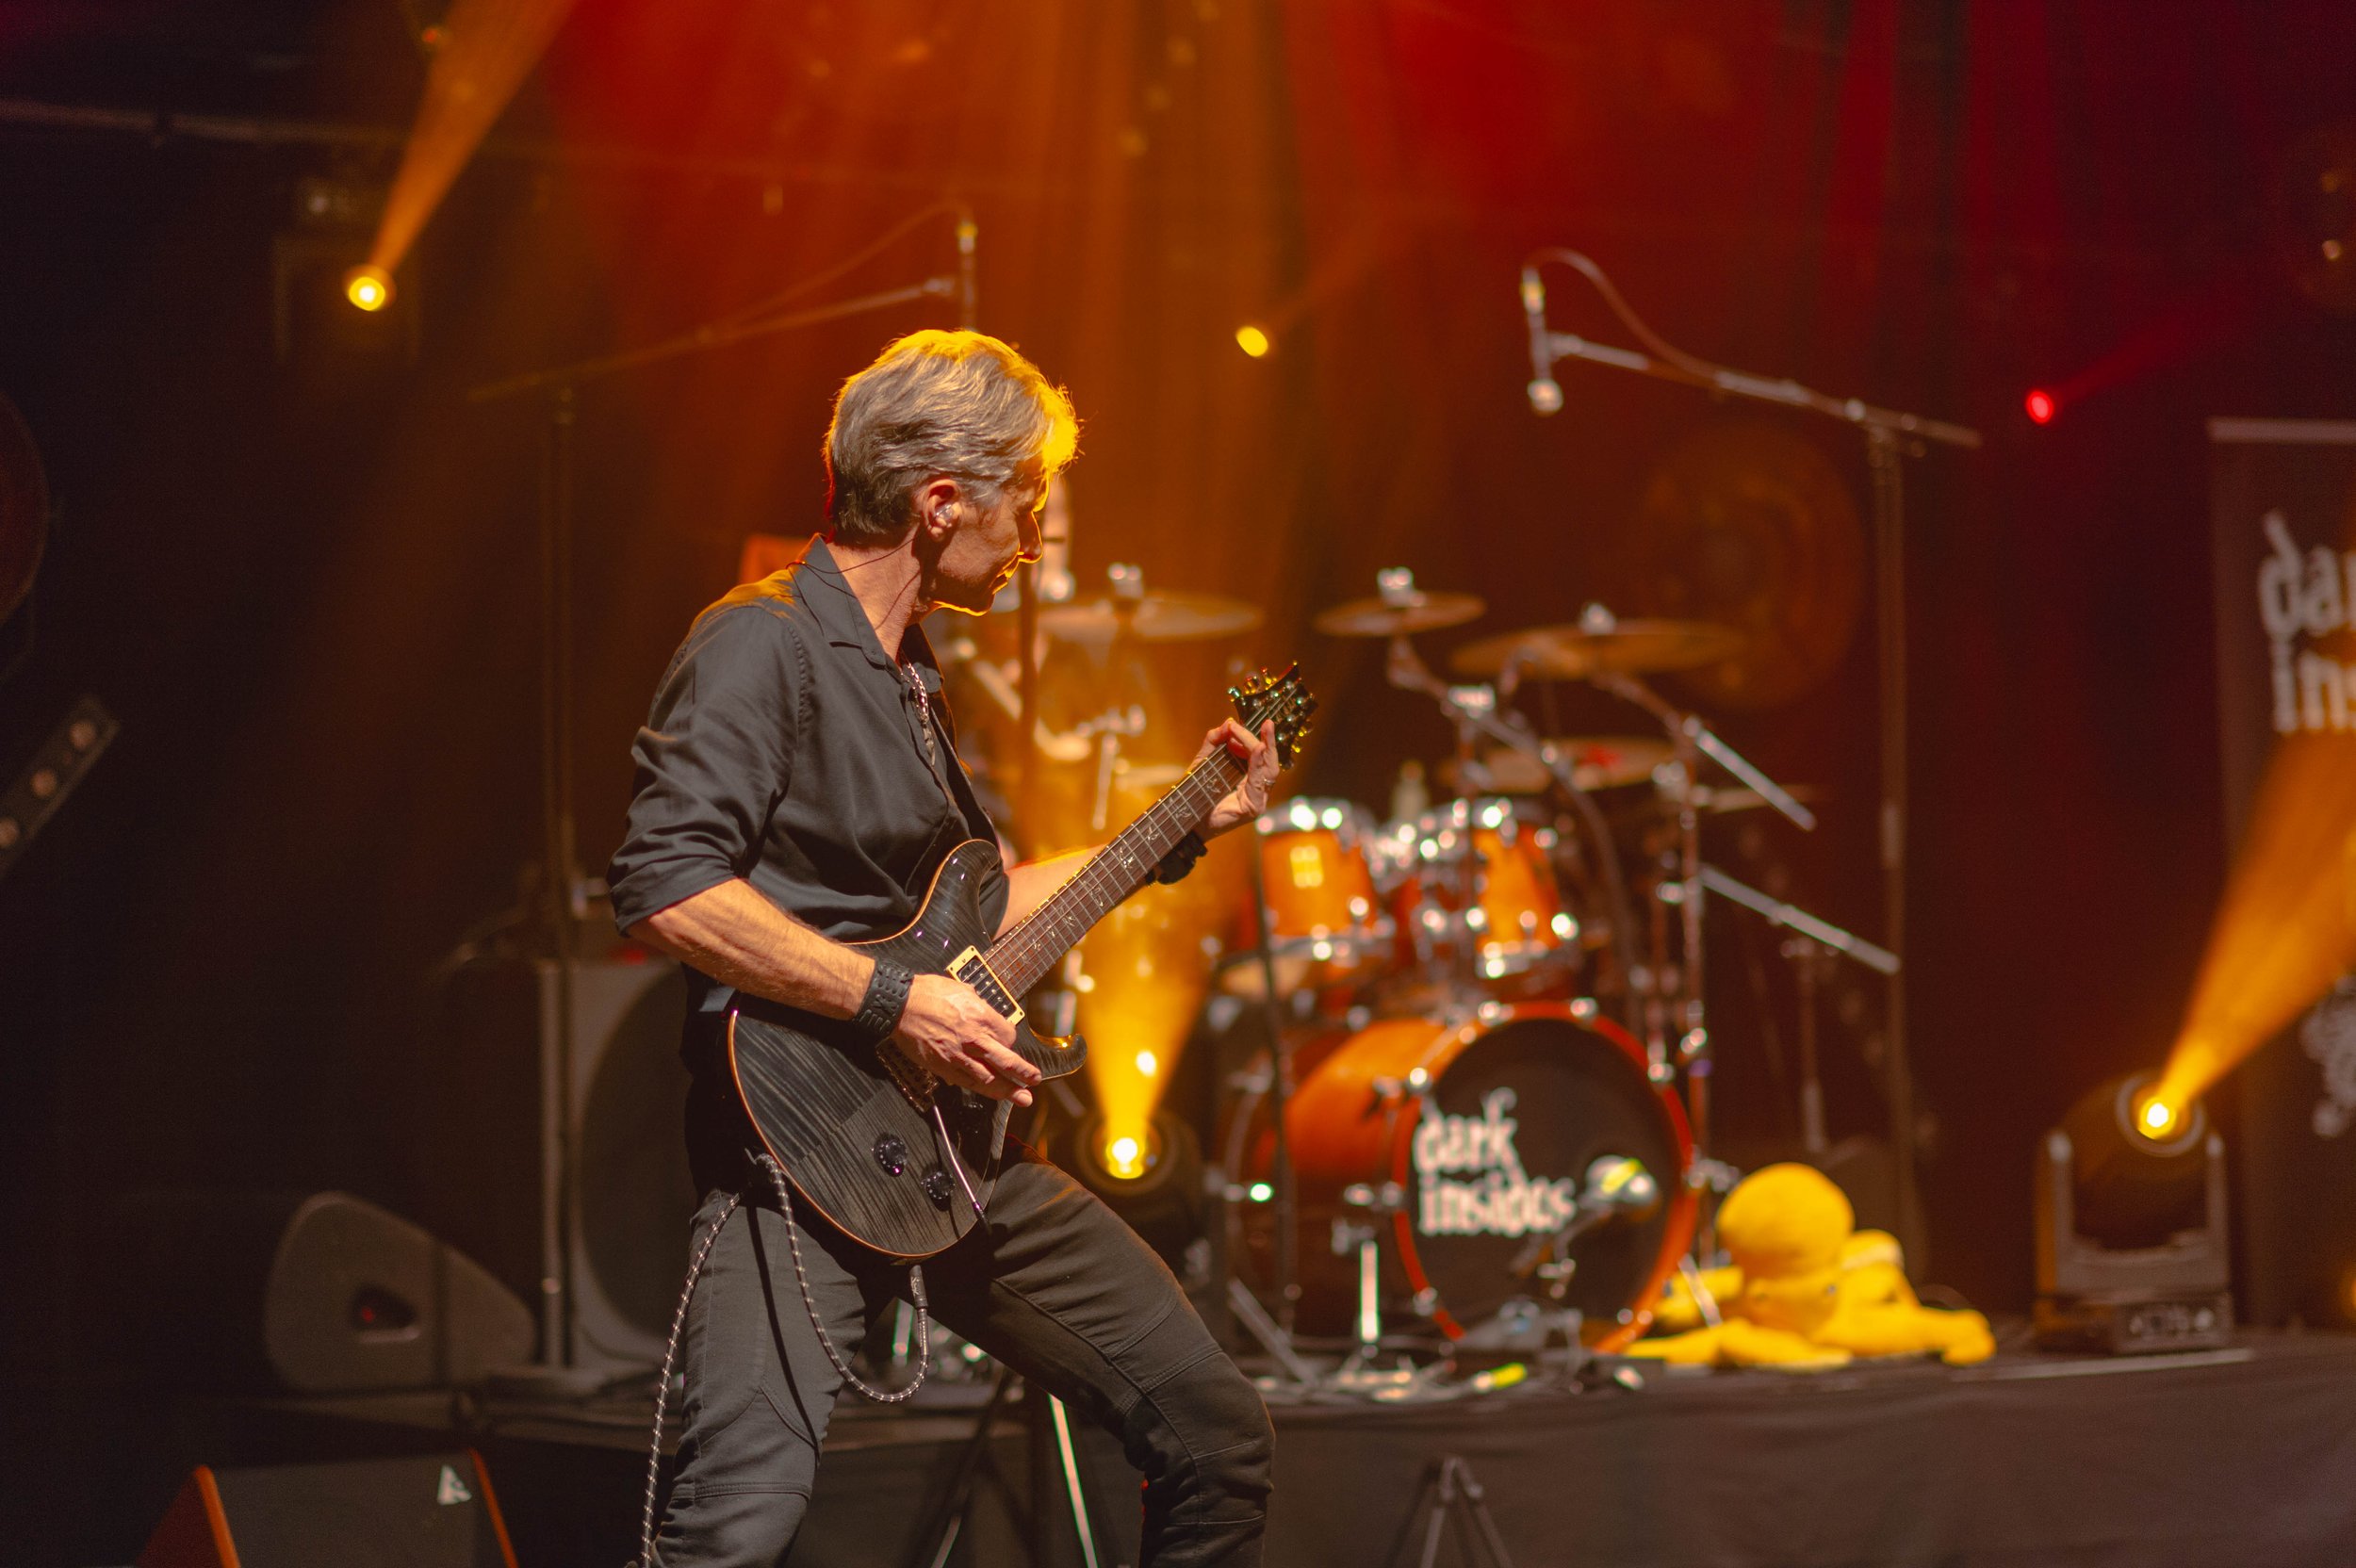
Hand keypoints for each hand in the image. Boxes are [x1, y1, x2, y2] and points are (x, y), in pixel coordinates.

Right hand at [892, 971, 1035, 1106]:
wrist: (899, 1006)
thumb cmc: (927, 993)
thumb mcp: (960, 989)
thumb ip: (977, 1003)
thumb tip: (983, 1009)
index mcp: (981, 1016)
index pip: (1008, 1036)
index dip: (1010, 1040)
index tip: (1008, 1042)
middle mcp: (974, 1039)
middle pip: (1006, 1061)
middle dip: (1024, 1073)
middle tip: (1034, 1081)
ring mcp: (959, 1056)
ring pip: (989, 1078)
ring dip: (1008, 1091)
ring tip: (1022, 1098)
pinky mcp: (944, 1067)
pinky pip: (967, 1082)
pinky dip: (981, 1089)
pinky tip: (991, 1094)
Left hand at [1198, 718, 1278, 836]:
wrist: (1184, 819)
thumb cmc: (1194, 793)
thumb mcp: (1203, 761)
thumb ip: (1214, 741)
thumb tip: (1228, 722)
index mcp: (1248, 780)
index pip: (1260, 756)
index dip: (1255, 738)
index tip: (1241, 724)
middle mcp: (1256, 790)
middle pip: (1268, 762)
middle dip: (1268, 741)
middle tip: (1267, 723)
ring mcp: (1258, 801)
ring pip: (1268, 770)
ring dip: (1264, 749)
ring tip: (1265, 731)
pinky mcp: (1254, 808)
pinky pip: (1260, 782)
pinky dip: (1260, 764)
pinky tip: (1258, 750)